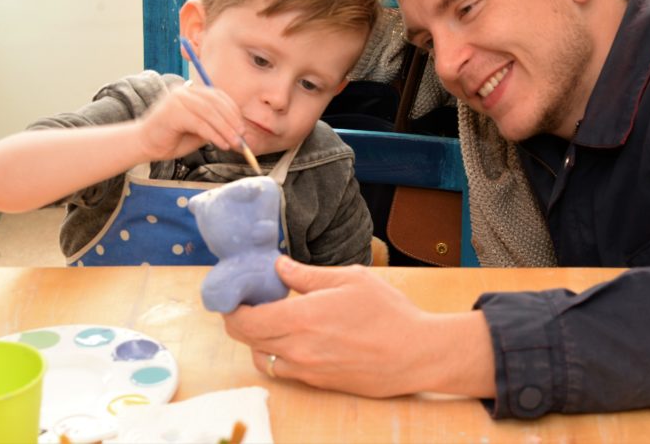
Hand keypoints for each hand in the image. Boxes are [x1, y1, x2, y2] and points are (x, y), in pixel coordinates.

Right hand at [136, 81, 245, 160]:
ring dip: (226, 129)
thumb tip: (239, 131)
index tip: (243, 128)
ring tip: (235, 143)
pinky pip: (200, 123)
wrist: (143, 145)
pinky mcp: (173, 112)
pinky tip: (221, 144)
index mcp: (191, 92)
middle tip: (242, 136)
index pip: (218, 96)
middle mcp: (184, 92)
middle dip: (232, 121)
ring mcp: (177, 100)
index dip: (233, 111)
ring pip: (210, 113)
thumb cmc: (171, 139)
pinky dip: (214, 134)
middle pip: (216, 103)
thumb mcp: (199, 130)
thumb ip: (215, 126)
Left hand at [223, 256, 495, 398]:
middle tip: (251, 301)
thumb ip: (307, 275)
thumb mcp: (350, 279)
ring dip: (259, 339)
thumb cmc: (388, 313)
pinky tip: (298, 337)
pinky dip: (279, 353)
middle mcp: (297, 349)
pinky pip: (284, 369)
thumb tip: (278, 267)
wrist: (416, 354)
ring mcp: (307, 370)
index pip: (244, 320)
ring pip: (262, 357)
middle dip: (241, 319)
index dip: (232, 307)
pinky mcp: (319, 383)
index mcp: (302, 318)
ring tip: (275, 319)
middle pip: (247, 339)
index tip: (237, 293)